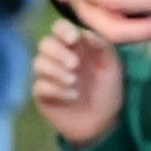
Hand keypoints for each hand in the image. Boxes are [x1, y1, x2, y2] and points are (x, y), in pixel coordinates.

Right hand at [31, 20, 123, 145]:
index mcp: (74, 46)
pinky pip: (39, 86)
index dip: (62, 30)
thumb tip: (84, 34)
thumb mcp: (112, 65)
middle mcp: (58, 58)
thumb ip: (102, 46)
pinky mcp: (42, 95)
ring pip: (38, 63)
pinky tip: (72, 95)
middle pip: (44, 44)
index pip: (58, 28)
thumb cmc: (107, 90)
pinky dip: (56, 89)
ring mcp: (48, 76)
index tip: (73, 40)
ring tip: (74, 81)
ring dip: (56, 70)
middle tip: (75, 65)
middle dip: (58, 52)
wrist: (103, 122)